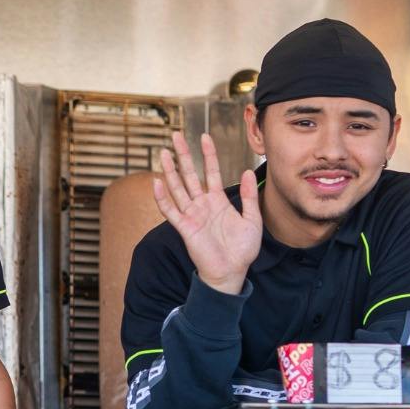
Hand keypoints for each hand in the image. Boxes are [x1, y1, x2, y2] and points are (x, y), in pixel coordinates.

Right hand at [151, 132, 260, 295]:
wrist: (231, 272)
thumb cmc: (242, 249)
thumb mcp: (252, 219)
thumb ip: (250, 196)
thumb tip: (248, 170)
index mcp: (218, 201)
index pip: (210, 171)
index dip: (208, 154)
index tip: (204, 137)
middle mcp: (202, 205)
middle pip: (189, 175)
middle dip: (183, 156)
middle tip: (175, 136)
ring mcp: (192, 215)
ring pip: (178, 188)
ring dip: (170, 171)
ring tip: (164, 153)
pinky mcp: (185, 228)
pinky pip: (170, 210)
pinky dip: (163, 197)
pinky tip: (157, 183)